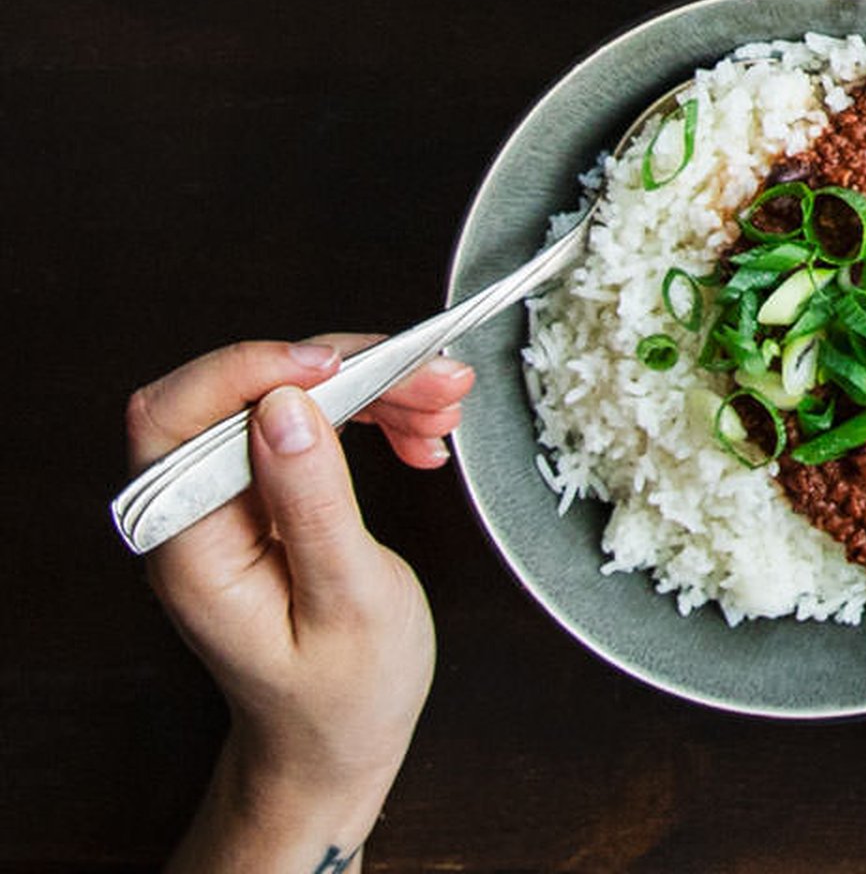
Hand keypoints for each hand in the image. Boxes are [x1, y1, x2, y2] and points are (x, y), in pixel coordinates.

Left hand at [129, 337, 469, 873]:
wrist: (334, 742)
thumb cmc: (341, 695)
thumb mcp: (347, 603)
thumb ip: (313, 503)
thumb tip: (284, 407)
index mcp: (192, 549)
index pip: (177, 420)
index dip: (250, 370)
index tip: (339, 364)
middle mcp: (196, 516)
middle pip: (243, 393)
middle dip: (344, 369)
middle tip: (436, 380)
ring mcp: (230, 503)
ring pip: (287, 396)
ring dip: (372, 387)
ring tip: (447, 405)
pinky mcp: (265, 495)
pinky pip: (309, 422)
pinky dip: (371, 412)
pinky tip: (420, 434)